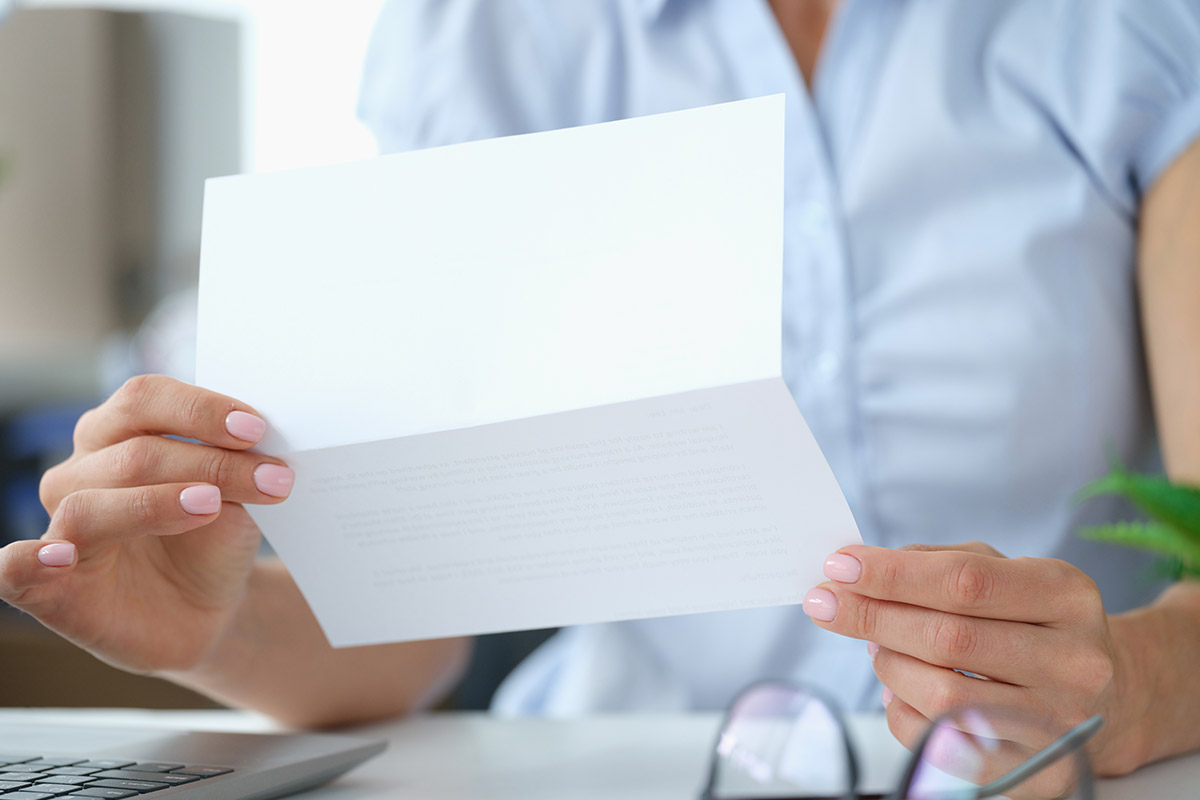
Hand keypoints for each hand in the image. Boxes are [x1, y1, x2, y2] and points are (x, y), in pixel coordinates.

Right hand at [0, 375, 294, 674]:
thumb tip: (260, 436)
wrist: (209, 610)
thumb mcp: (234, 496)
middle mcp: (80, 472)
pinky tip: (61, 557)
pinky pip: (16, 568)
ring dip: (161, 502)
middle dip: (209, 462)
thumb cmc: (213, 540)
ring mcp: (60, 528)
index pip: (145, 399)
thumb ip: (232, 464)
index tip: (257, 428)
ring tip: (213, 505)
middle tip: (274, 478)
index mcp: (117, 433)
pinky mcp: (47, 588)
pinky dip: (32, 559)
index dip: (200, 409)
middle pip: (132, 452)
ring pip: (92, 504)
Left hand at [802, 543, 1149, 791]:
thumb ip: (938, 563)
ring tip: (875, 643)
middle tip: (826, 604)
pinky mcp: (1035, 770)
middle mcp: (1074, 662)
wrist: (1107, 694)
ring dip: (887, 663)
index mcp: (1067, 596)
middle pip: (949, 638)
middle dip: (872, 616)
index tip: (839, 567)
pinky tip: (899, 684)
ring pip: (942, 693)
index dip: (892, 574)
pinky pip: (941, 741)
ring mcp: (1058, 723)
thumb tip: (858, 569)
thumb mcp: (1006, 573)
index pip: (965, 582)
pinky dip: (902, 708)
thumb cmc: (1035, 623)